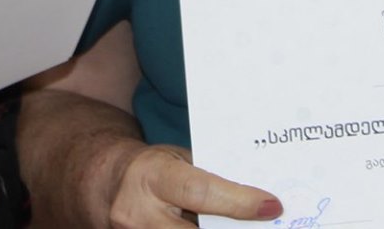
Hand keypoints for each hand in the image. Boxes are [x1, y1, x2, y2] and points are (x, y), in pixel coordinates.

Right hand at [100, 144, 279, 228]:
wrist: (112, 184)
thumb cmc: (157, 169)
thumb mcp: (181, 161)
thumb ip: (212, 179)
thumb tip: (259, 200)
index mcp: (153, 175)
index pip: (200, 191)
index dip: (238, 202)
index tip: (271, 206)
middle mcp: (138, 212)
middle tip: (266, 224)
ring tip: (244, 225)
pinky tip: (222, 228)